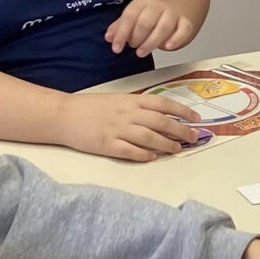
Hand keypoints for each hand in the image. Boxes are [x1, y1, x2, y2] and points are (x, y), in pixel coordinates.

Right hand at [64, 90, 203, 163]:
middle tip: (193, 137)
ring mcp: (117, 130)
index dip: (182, 111)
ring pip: (149, 137)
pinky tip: (153, 157)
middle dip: (181, 130)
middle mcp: (127, 114)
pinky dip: (144, 154)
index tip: (195, 118)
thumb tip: (160, 116)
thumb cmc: (90, 108)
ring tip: (177, 149)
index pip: (163, 104)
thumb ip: (137, 107)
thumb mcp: (117, 101)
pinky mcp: (107, 145)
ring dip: (166, 144)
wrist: (64, 115)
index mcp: (131, 101)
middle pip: (161, 122)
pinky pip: (130, 151)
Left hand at [105, 0, 196, 57]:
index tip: (116, 48)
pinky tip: (167, 47)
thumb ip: (119, 28)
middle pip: (146, 22)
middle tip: (133, 47)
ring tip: (142, 52)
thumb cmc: (148, 17)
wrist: (171, 9)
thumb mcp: (131, 18)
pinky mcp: (185, 23)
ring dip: (151, 42)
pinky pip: (183, 30)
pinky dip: (176, 39)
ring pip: (163, 27)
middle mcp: (157, 7)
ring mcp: (172, 14)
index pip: (130, 17)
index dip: (121, 34)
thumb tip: (109, 37)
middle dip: (137, 37)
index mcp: (141, 4)